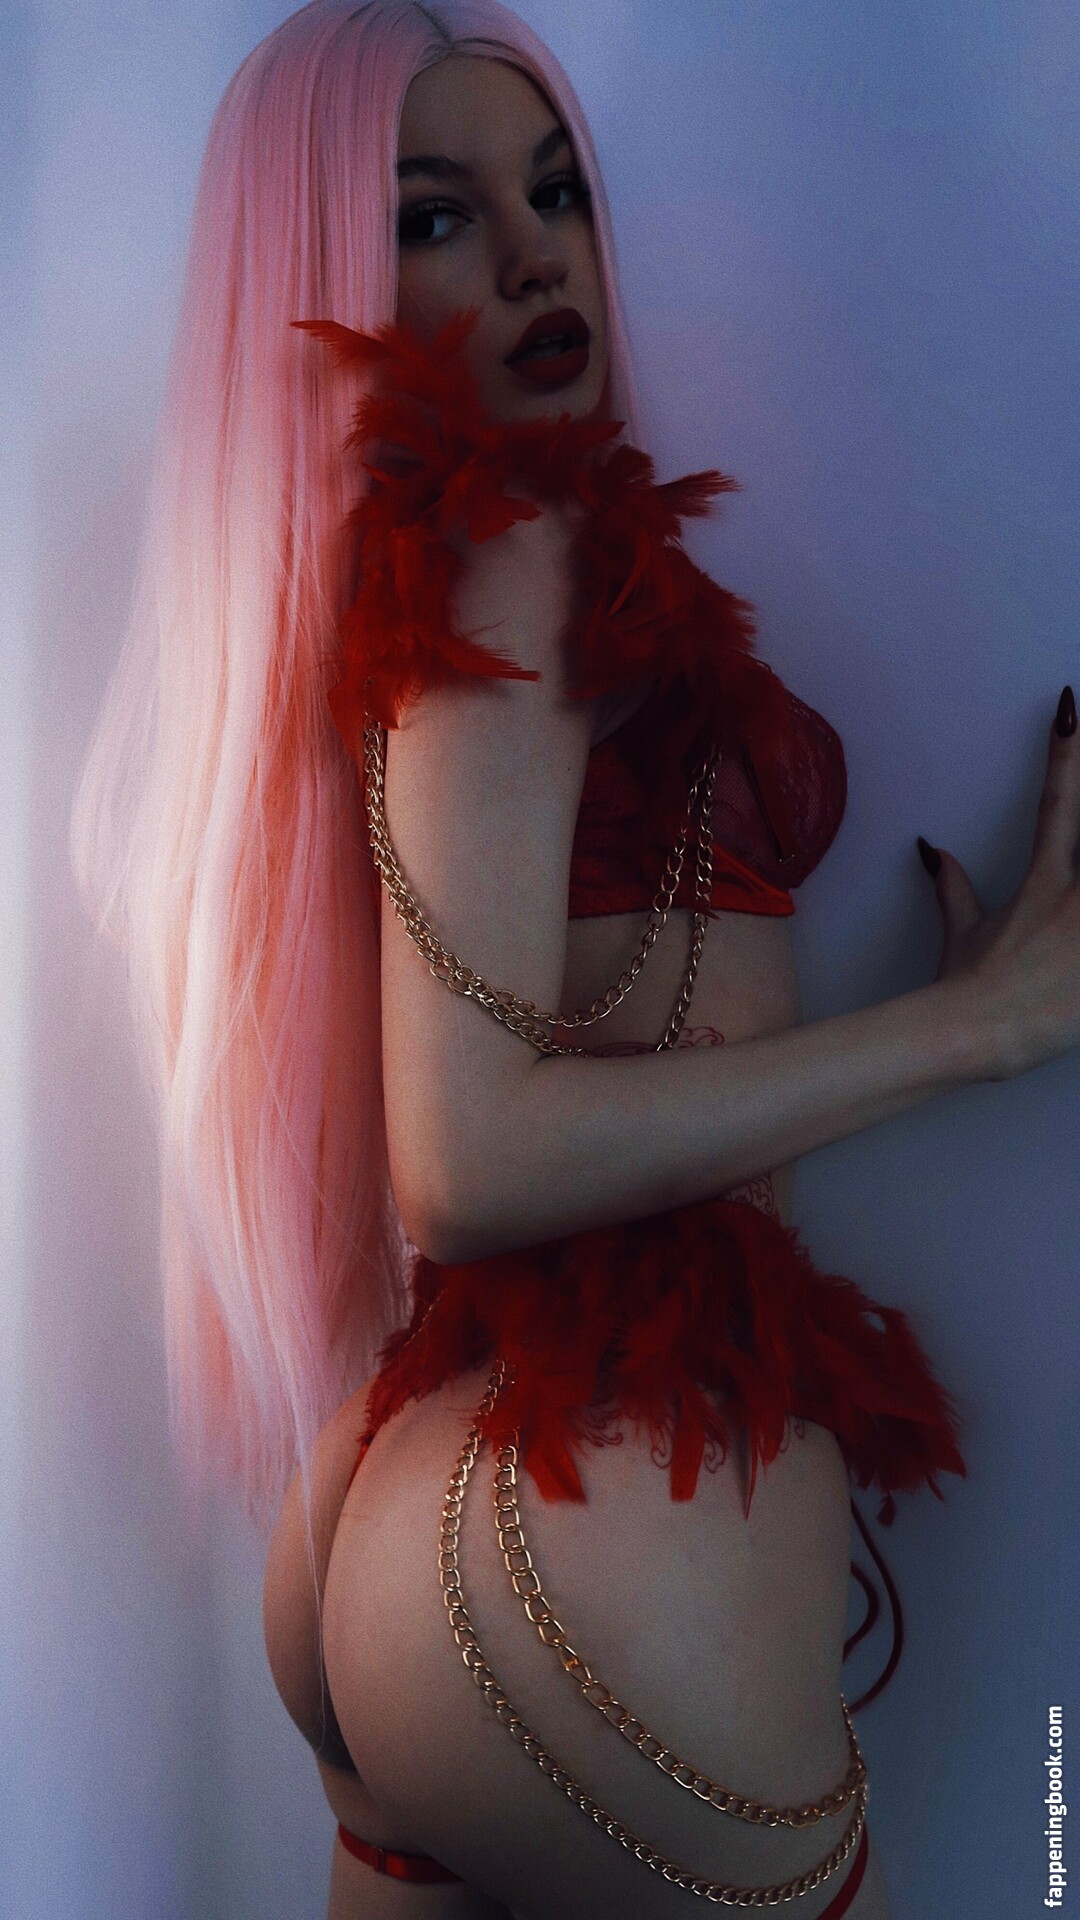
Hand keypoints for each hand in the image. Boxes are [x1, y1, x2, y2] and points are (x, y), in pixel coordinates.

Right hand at [920, 687, 1079, 1080]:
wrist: (973, 1032)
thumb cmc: (966, 985)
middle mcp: (1078, 895)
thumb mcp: (962, 931)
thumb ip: (954, 887)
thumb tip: (933, 850)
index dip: (1066, 751)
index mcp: (1045, 879)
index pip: (1057, 800)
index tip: (1071, 707)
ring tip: (1076, 906)